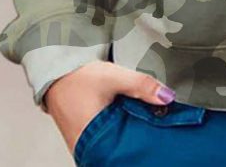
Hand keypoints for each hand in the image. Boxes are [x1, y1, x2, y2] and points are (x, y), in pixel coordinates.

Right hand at [44, 60, 176, 155]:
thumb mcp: (114, 77)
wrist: (58, 73)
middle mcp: (87, 147)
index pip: (124, 151)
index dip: (143, 142)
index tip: (159, 133)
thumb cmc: (80, 78)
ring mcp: (86, 144)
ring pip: (115, 144)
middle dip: (138, 138)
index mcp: (93, 138)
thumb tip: (168, 97)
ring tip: (146, 121)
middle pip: (121, 148)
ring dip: (129, 133)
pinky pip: (108, 138)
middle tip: (155, 125)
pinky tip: (131, 119)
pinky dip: (120, 130)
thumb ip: (141, 86)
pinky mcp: (87, 137)